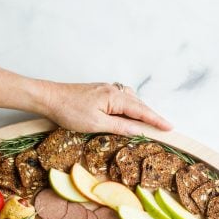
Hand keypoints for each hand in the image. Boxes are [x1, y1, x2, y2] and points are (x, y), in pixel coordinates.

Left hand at [42, 81, 171, 135]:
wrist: (49, 98)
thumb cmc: (69, 111)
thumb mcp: (96, 124)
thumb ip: (119, 126)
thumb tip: (139, 130)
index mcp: (115, 98)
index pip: (141, 111)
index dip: (156, 120)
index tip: (170, 127)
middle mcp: (113, 90)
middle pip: (139, 104)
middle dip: (152, 115)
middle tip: (165, 126)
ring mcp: (106, 89)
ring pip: (130, 99)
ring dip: (141, 110)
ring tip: (149, 122)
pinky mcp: (99, 92)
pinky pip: (121, 98)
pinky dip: (129, 105)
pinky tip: (127, 111)